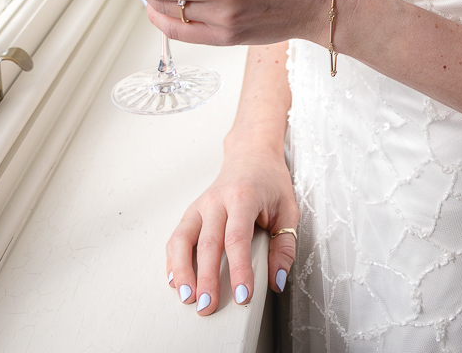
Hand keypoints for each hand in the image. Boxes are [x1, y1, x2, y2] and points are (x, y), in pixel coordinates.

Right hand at [165, 141, 298, 312]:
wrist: (251, 154)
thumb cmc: (270, 182)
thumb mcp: (288, 210)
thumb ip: (284, 246)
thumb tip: (277, 280)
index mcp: (244, 197)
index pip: (238, 238)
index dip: (239, 270)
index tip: (242, 295)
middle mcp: (217, 200)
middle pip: (208, 244)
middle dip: (206, 279)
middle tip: (207, 307)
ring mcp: (200, 205)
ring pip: (183, 240)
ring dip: (182, 272)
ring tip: (187, 298)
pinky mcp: (191, 212)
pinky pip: (176, 238)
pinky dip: (173, 261)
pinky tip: (176, 280)